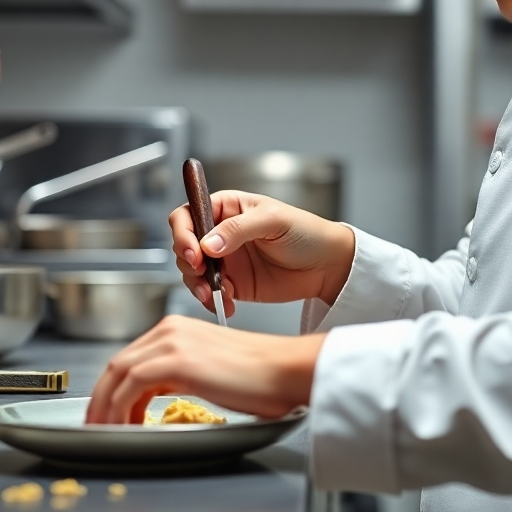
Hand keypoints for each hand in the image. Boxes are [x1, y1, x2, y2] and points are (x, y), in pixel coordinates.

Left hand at [84, 315, 324, 423]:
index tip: (107, 414)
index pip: (131, 359)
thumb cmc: (262, 378)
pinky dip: (119, 409)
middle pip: (117, 364)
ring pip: (117, 374)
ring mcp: (172, 342)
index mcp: (180, 330)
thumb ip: (179, 378)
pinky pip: (129, 386)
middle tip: (97, 427)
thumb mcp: (209, 373)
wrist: (286, 370)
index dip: (111, 389)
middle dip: (101, 399)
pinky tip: (124, 429)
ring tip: (107, 434)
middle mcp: (171, 330)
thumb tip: (152, 402)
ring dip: (105, 407)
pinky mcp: (176, 360)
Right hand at [171, 191, 354, 317]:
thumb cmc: (306, 232)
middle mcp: (220, 233)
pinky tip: (227, 304)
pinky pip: (209, 293)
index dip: (184, 233)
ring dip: (196, 285)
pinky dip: (212, 301)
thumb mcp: (274, 221)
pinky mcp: (233, 284)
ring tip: (215, 294)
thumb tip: (208, 244)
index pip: (189, 214)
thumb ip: (238, 229)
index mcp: (227, 208)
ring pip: (191, 272)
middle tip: (202, 274)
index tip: (194, 252)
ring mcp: (225, 260)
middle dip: (187, 262)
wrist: (327, 265)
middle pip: (184, 245)